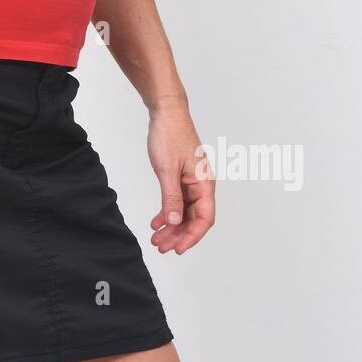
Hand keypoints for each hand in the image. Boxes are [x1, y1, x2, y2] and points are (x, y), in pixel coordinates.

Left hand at [146, 100, 214, 254]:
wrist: (166, 112)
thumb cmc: (170, 135)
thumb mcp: (167, 170)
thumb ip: (171, 197)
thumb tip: (175, 222)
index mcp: (204, 183)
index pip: (204, 218)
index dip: (192, 236)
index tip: (177, 248)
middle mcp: (201, 185)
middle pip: (194, 218)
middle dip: (178, 235)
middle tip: (160, 246)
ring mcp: (191, 181)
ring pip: (184, 211)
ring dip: (172, 226)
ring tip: (156, 238)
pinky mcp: (181, 177)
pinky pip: (177, 201)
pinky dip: (168, 212)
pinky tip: (156, 221)